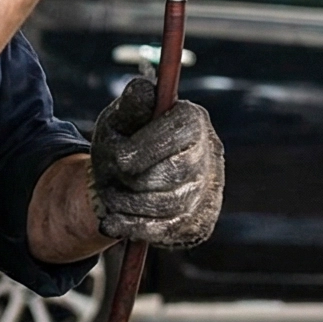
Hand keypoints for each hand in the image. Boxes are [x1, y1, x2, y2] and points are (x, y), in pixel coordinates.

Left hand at [89, 76, 224, 248]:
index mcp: (193, 118)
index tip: (118, 159)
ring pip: (171, 206)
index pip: (182, 132)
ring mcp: (211, 189)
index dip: (147, 149)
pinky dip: (136, 227)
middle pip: (177, 172)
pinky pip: (169, 231)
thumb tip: (144, 90)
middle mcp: (211, 152)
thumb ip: (130, 105)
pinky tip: (115, 221)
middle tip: (112, 179)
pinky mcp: (202, 221)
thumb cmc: (122, 142)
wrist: (123, 182)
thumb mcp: (118, 119)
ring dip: (131, 205)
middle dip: (135, 180)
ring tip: (111, 197)